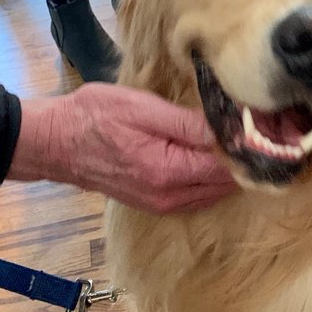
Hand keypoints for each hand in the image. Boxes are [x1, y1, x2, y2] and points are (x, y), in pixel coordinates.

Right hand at [8, 83, 235, 212]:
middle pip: (223, 183)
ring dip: (225, 171)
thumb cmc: (94, 116)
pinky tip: (209, 158)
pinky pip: (194, 196)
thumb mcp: (142, 108)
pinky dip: (207, 180)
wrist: (54, 142)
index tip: (257, 126)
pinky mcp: (153, 202)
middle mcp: (169, 196)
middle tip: (251, 131)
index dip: (243, 147)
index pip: (225, 166)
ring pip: (211, 192)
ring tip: (234, 141)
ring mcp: (161, 203)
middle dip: (239, 160)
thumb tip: (228, 130)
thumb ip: (187, 123)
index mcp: (169, 171)